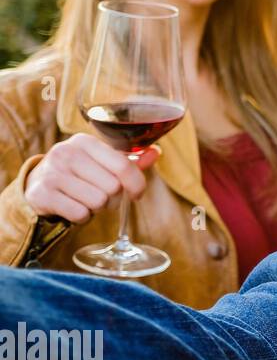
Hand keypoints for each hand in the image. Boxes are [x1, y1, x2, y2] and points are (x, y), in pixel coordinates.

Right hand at [23, 134, 161, 222]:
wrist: (37, 184)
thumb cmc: (77, 173)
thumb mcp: (100, 162)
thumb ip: (129, 160)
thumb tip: (157, 152)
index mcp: (85, 142)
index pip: (124, 166)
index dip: (137, 184)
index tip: (136, 194)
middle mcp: (66, 153)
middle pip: (113, 187)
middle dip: (113, 198)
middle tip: (102, 197)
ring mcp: (52, 173)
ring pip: (98, 202)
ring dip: (97, 208)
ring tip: (86, 200)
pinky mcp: (42, 194)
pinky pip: (80, 214)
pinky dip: (82, 217)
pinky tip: (73, 207)